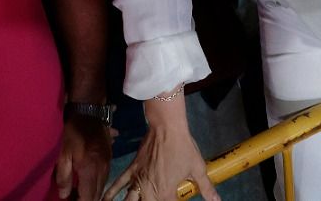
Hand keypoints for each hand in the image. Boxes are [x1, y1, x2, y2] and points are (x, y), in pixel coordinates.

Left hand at [55, 115, 112, 200]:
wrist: (89, 111)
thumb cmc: (72, 131)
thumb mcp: (63, 153)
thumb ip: (63, 176)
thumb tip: (64, 196)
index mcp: (90, 170)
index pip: (88, 197)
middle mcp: (102, 169)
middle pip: (97, 194)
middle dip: (86, 199)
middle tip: (73, 198)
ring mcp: (108, 163)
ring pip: (102, 186)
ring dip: (92, 193)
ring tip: (78, 193)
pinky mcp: (109, 157)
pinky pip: (105, 177)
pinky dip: (96, 184)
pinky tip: (87, 182)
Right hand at [102, 124, 218, 200]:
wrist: (167, 127)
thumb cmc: (184, 147)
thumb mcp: (198, 168)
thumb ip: (206, 188)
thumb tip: (217, 200)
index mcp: (166, 193)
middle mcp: (149, 190)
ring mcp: (138, 180)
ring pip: (129, 200)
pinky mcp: (131, 170)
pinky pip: (118, 184)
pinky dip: (110, 193)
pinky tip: (103, 200)